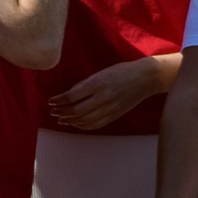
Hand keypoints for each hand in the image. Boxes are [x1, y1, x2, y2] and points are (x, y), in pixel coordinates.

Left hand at [48, 56, 162, 130]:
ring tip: (61, 118)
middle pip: (77, 111)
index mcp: (98, 83)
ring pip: (85, 120)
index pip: (72, 96)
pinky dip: (83, 126)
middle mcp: (104, 97)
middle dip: (62, 112)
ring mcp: (111, 108)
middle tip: (53, 111)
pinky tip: (75, 123)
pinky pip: (96, 124)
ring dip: (70, 121)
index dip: (59, 101)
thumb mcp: (100, 73)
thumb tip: (68, 96)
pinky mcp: (116, 114)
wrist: (146, 77)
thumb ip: (84, 85)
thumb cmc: (122, 71)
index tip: (51, 101)